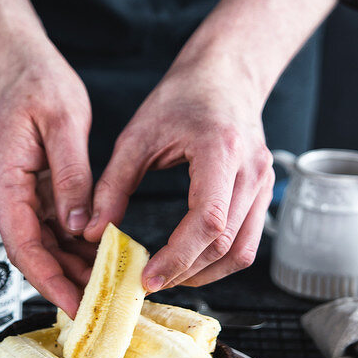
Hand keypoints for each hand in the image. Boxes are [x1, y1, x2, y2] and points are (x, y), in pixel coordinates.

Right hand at [0, 41, 95, 315]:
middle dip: (63, 283)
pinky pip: (50, 227)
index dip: (49, 280)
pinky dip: (72, 246)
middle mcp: (5, 194)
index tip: (74, 305)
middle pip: (31, 254)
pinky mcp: (32, 189)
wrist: (22, 63)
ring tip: (105, 289)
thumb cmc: (39, 85)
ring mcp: (17, 194)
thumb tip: (79, 227)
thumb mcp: (64, 125)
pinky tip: (99, 257)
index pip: (23, 246)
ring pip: (42, 245)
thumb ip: (71, 178)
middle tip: (100, 307)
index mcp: (4, 181)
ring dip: (70, 268)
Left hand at [85, 45, 274, 291]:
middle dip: (186, 271)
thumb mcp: (137, 136)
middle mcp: (252, 170)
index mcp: (220, 150)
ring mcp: (264, 183)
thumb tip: (94, 231)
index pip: (208, 220)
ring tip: (167, 277)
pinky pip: (248, 241)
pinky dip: (219, 260)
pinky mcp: (263, 192)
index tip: (149, 277)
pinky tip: (190, 261)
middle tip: (147, 282)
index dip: (179, 256)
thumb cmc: (182, 97)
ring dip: (205, 273)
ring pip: (241, 251)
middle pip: (225, 243)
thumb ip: (114, 185)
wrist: (224, 75)